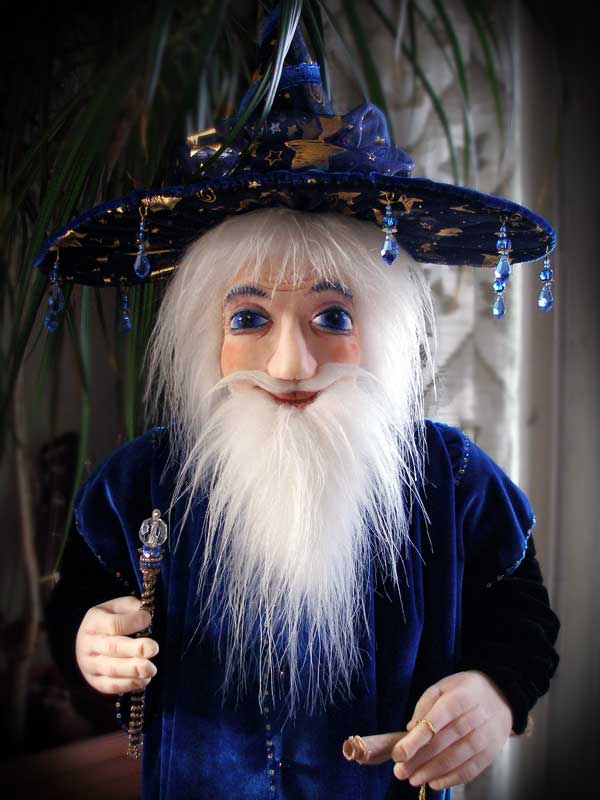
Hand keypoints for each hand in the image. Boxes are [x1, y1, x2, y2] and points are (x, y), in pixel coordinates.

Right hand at [75, 595, 158, 693]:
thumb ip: (131, 608)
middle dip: (135, 649)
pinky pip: (111, 686)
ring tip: (151, 669)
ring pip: (111, 669)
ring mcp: (89, 665)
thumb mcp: (116, 607)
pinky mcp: (95, 681)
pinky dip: (128, 684)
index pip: (113, 624)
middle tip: (154, 649)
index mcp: (94, 622)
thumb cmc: (109, 620)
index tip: (148, 619)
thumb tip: (146, 616)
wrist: (87, 641)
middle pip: (112, 648)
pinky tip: (144, 680)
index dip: (132, 622)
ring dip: (133, 670)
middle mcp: (89, 644)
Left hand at [391, 671, 512, 791]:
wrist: (502, 695)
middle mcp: (472, 719)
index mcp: (458, 699)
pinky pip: (469, 770)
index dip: (415, 740)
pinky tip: (434, 783)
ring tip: (413, 779)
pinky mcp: (490, 753)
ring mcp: (483, 738)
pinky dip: (450, 780)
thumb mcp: (443, 686)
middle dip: (418, 761)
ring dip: (431, 773)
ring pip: (454, 760)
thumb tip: (410, 729)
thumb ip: (425, 705)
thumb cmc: (465, 690)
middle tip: (399, 772)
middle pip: (441, 744)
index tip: (398, 754)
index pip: (434, 722)